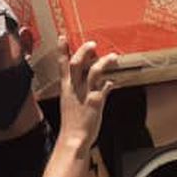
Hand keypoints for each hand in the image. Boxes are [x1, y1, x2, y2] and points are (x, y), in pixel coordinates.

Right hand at [57, 38, 117, 154]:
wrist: (72, 139)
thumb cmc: (72, 124)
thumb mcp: (71, 104)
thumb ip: (82, 92)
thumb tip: (100, 84)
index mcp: (66, 89)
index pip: (62, 66)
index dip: (62, 50)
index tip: (62, 37)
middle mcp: (74, 89)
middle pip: (76, 64)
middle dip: (84, 52)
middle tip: (92, 44)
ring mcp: (85, 94)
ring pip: (94, 72)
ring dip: (103, 62)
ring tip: (112, 56)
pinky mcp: (96, 102)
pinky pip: (105, 88)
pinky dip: (110, 83)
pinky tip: (114, 82)